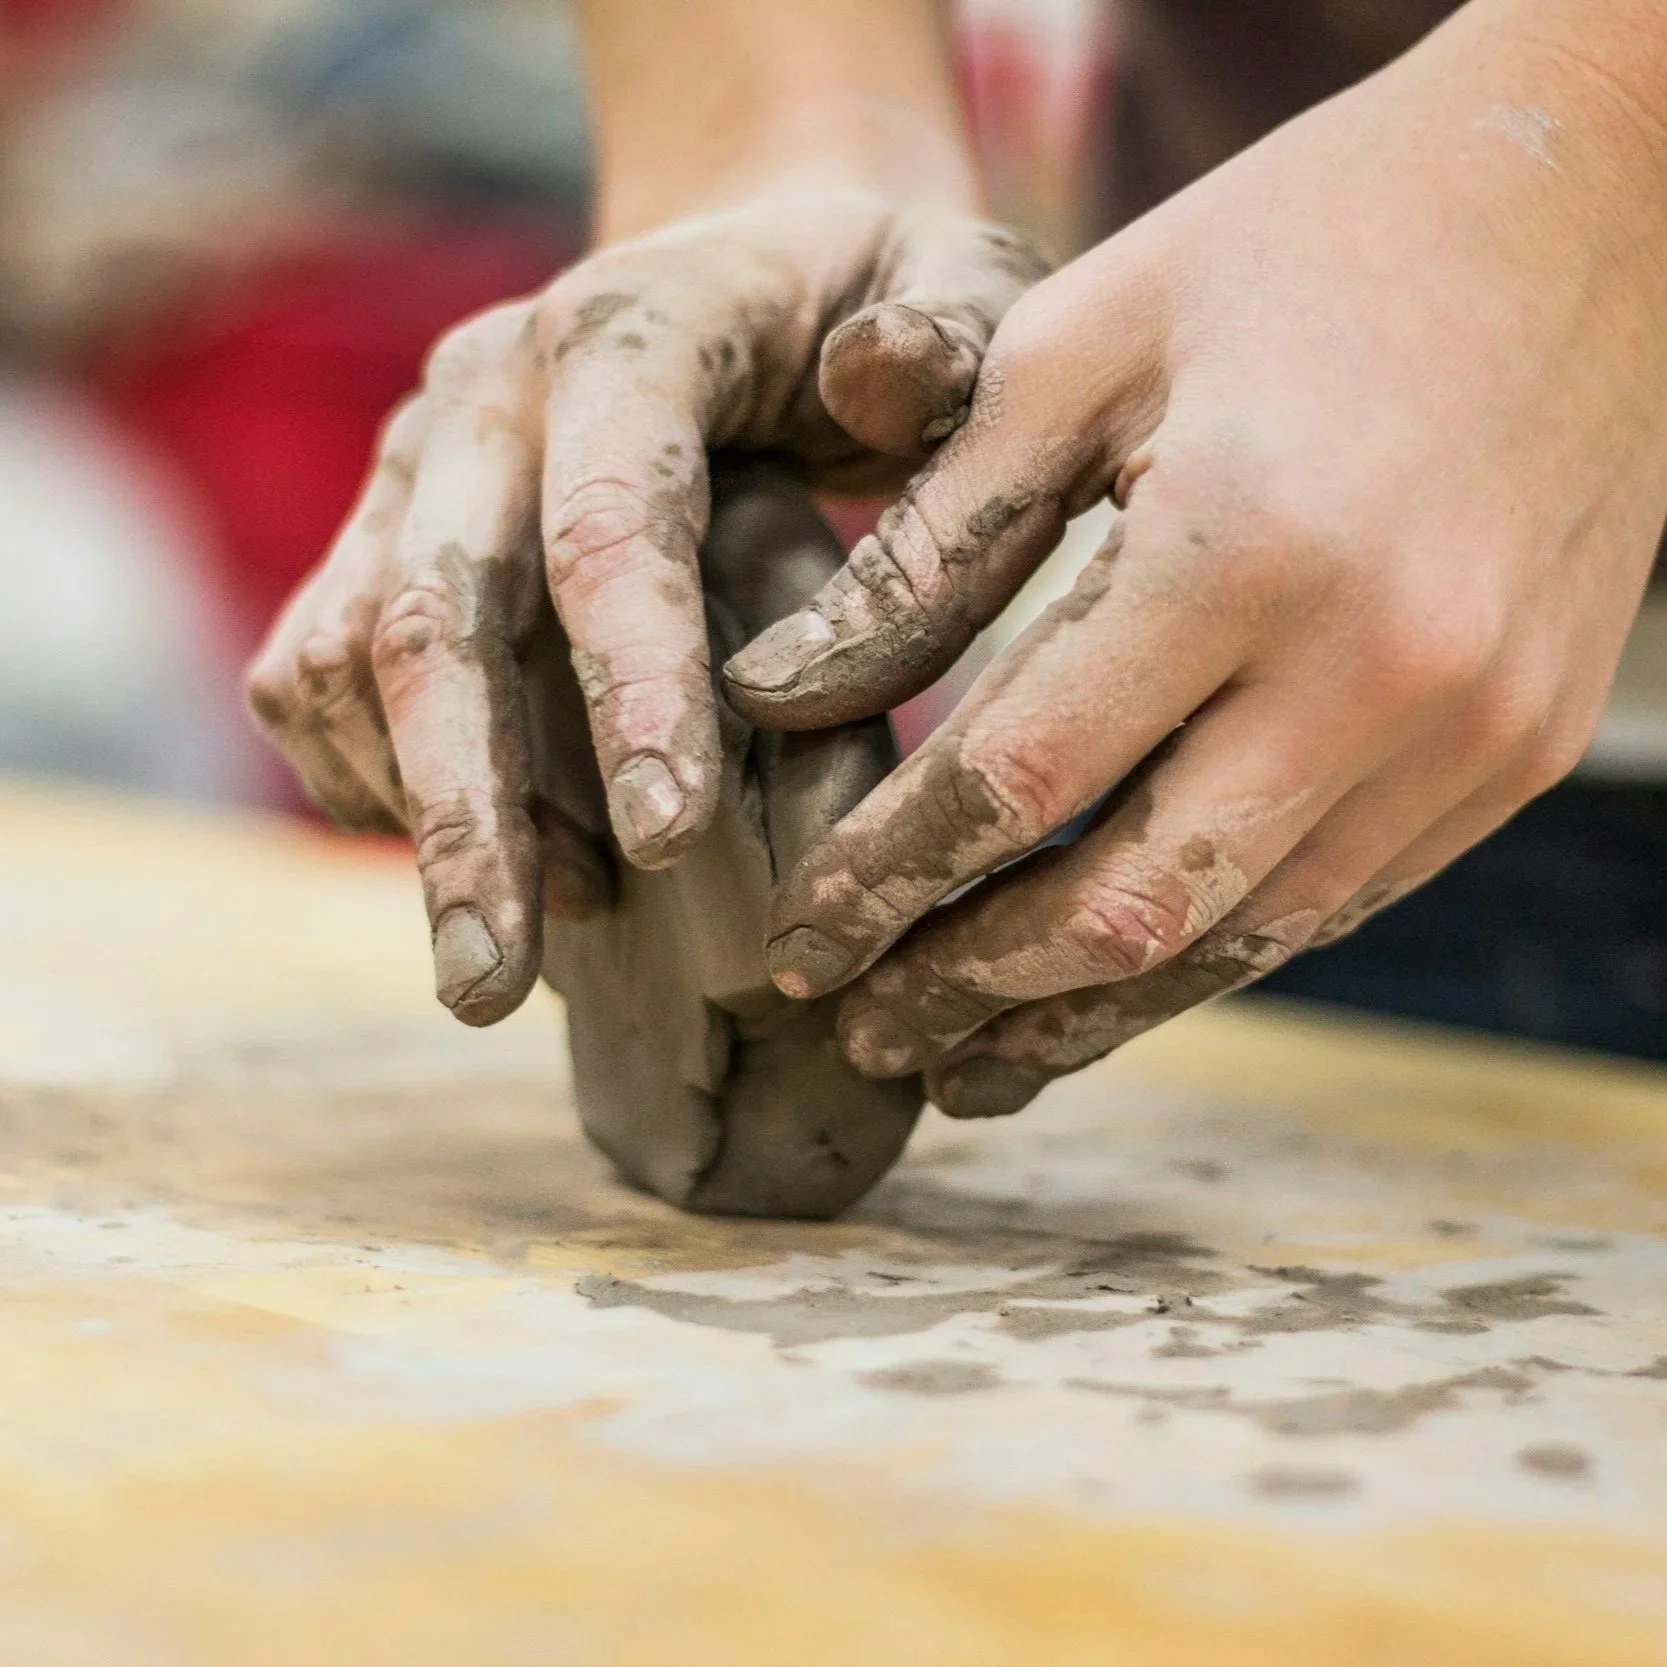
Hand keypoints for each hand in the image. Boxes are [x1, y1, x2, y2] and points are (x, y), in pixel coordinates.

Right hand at [246, 192, 1043, 1024]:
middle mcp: (486, 398)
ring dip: (419, 817)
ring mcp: (413, 468)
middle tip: (490, 989)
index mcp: (630, 335)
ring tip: (514, 952)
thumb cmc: (870, 299)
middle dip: (466, 813)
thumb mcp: (955, 282)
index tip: (670, 846)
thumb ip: (948, 336)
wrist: (745, 259)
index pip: (610, 522)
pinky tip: (485, 861)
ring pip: (346, 659)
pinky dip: (374, 785)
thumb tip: (879, 384)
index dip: (632, 685)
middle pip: (433, 615)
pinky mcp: (378, 533)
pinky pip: (316, 674)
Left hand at [726, 7, 1666, 1115]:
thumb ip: (930, 539)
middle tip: (862, 1032)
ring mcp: (1474, 728)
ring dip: (1087, 1016)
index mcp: (1245, 544)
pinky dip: (1208, 954)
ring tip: (967, 1063)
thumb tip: (780, 690)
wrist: (1594, 203)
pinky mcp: (1522, 749)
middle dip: (970, 988)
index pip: (1017, 777)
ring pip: (1240, 940)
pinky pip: (1337, 899)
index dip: (886, 880)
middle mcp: (1380, 668)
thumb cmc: (1303, 249)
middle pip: (1126, 904)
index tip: (798, 941)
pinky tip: (1114, 979)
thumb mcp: (1081, 346)